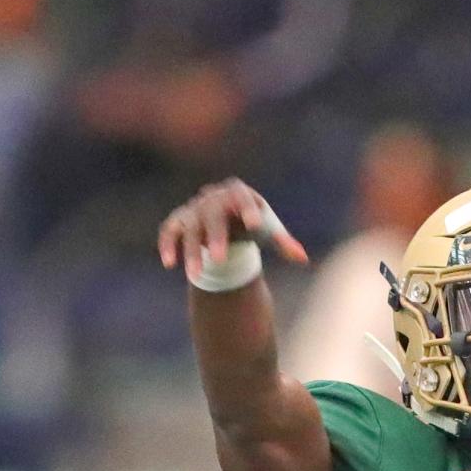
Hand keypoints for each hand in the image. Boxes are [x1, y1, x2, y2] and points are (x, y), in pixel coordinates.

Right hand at [157, 178, 307, 281]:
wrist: (227, 218)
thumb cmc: (251, 224)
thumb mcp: (269, 231)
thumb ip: (284, 243)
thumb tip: (303, 258)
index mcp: (238, 194)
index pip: (242, 197)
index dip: (248, 209)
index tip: (256, 225)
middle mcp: (213, 198)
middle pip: (213, 215)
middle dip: (215, 237)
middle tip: (219, 259)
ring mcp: (195, 210)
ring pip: (190, 228)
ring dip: (191, 251)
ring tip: (194, 275)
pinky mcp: (179, 221)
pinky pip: (169, 230)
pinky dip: (168, 245)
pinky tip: (169, 264)